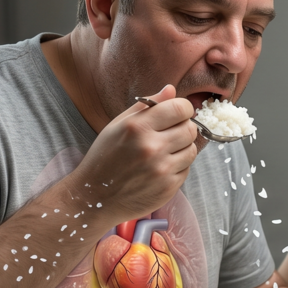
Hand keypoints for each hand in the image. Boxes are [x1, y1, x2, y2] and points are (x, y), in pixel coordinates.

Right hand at [72, 85, 199, 222]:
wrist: (95, 197)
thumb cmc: (105, 158)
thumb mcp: (118, 125)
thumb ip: (146, 106)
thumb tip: (171, 89)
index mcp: (138, 127)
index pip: (180, 108)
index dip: (182, 109)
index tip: (177, 114)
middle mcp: (152, 147)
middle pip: (190, 128)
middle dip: (183, 128)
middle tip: (169, 134)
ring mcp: (162, 170)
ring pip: (192, 150)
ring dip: (182, 148)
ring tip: (163, 152)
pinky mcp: (169, 187)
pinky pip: (186, 169)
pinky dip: (177, 167)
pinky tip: (159, 168)